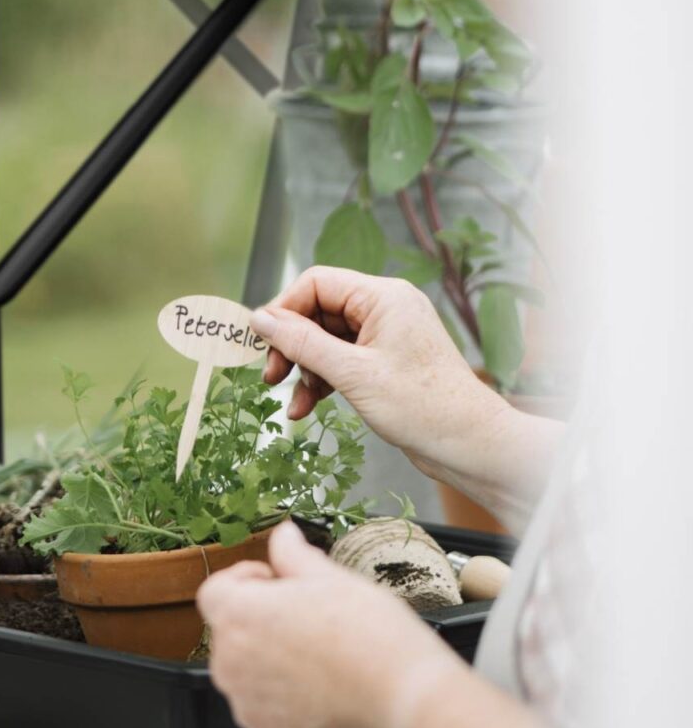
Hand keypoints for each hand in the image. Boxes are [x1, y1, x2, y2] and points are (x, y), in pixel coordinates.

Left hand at [196, 521, 464, 727]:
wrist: (409, 705)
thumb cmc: (374, 637)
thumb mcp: (333, 578)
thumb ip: (293, 554)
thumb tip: (282, 535)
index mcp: (238, 616)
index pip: (216, 592)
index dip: (245, 581)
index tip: (275, 583)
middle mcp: (230, 665)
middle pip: (233, 636)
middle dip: (263, 624)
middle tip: (310, 622)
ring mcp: (248, 710)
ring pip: (250, 678)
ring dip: (274, 666)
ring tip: (325, 661)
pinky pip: (269, 717)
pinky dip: (290, 708)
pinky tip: (328, 695)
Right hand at [249, 266, 510, 484]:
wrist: (467, 443)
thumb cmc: (421, 406)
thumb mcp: (351, 374)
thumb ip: (302, 343)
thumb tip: (260, 319)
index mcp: (383, 296)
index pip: (316, 284)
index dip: (284, 310)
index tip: (261, 342)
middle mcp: (385, 308)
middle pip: (318, 313)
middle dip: (292, 346)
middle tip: (271, 376)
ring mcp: (385, 336)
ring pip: (326, 341)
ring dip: (304, 370)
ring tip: (291, 402)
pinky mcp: (385, 362)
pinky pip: (341, 361)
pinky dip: (322, 381)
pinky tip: (307, 407)